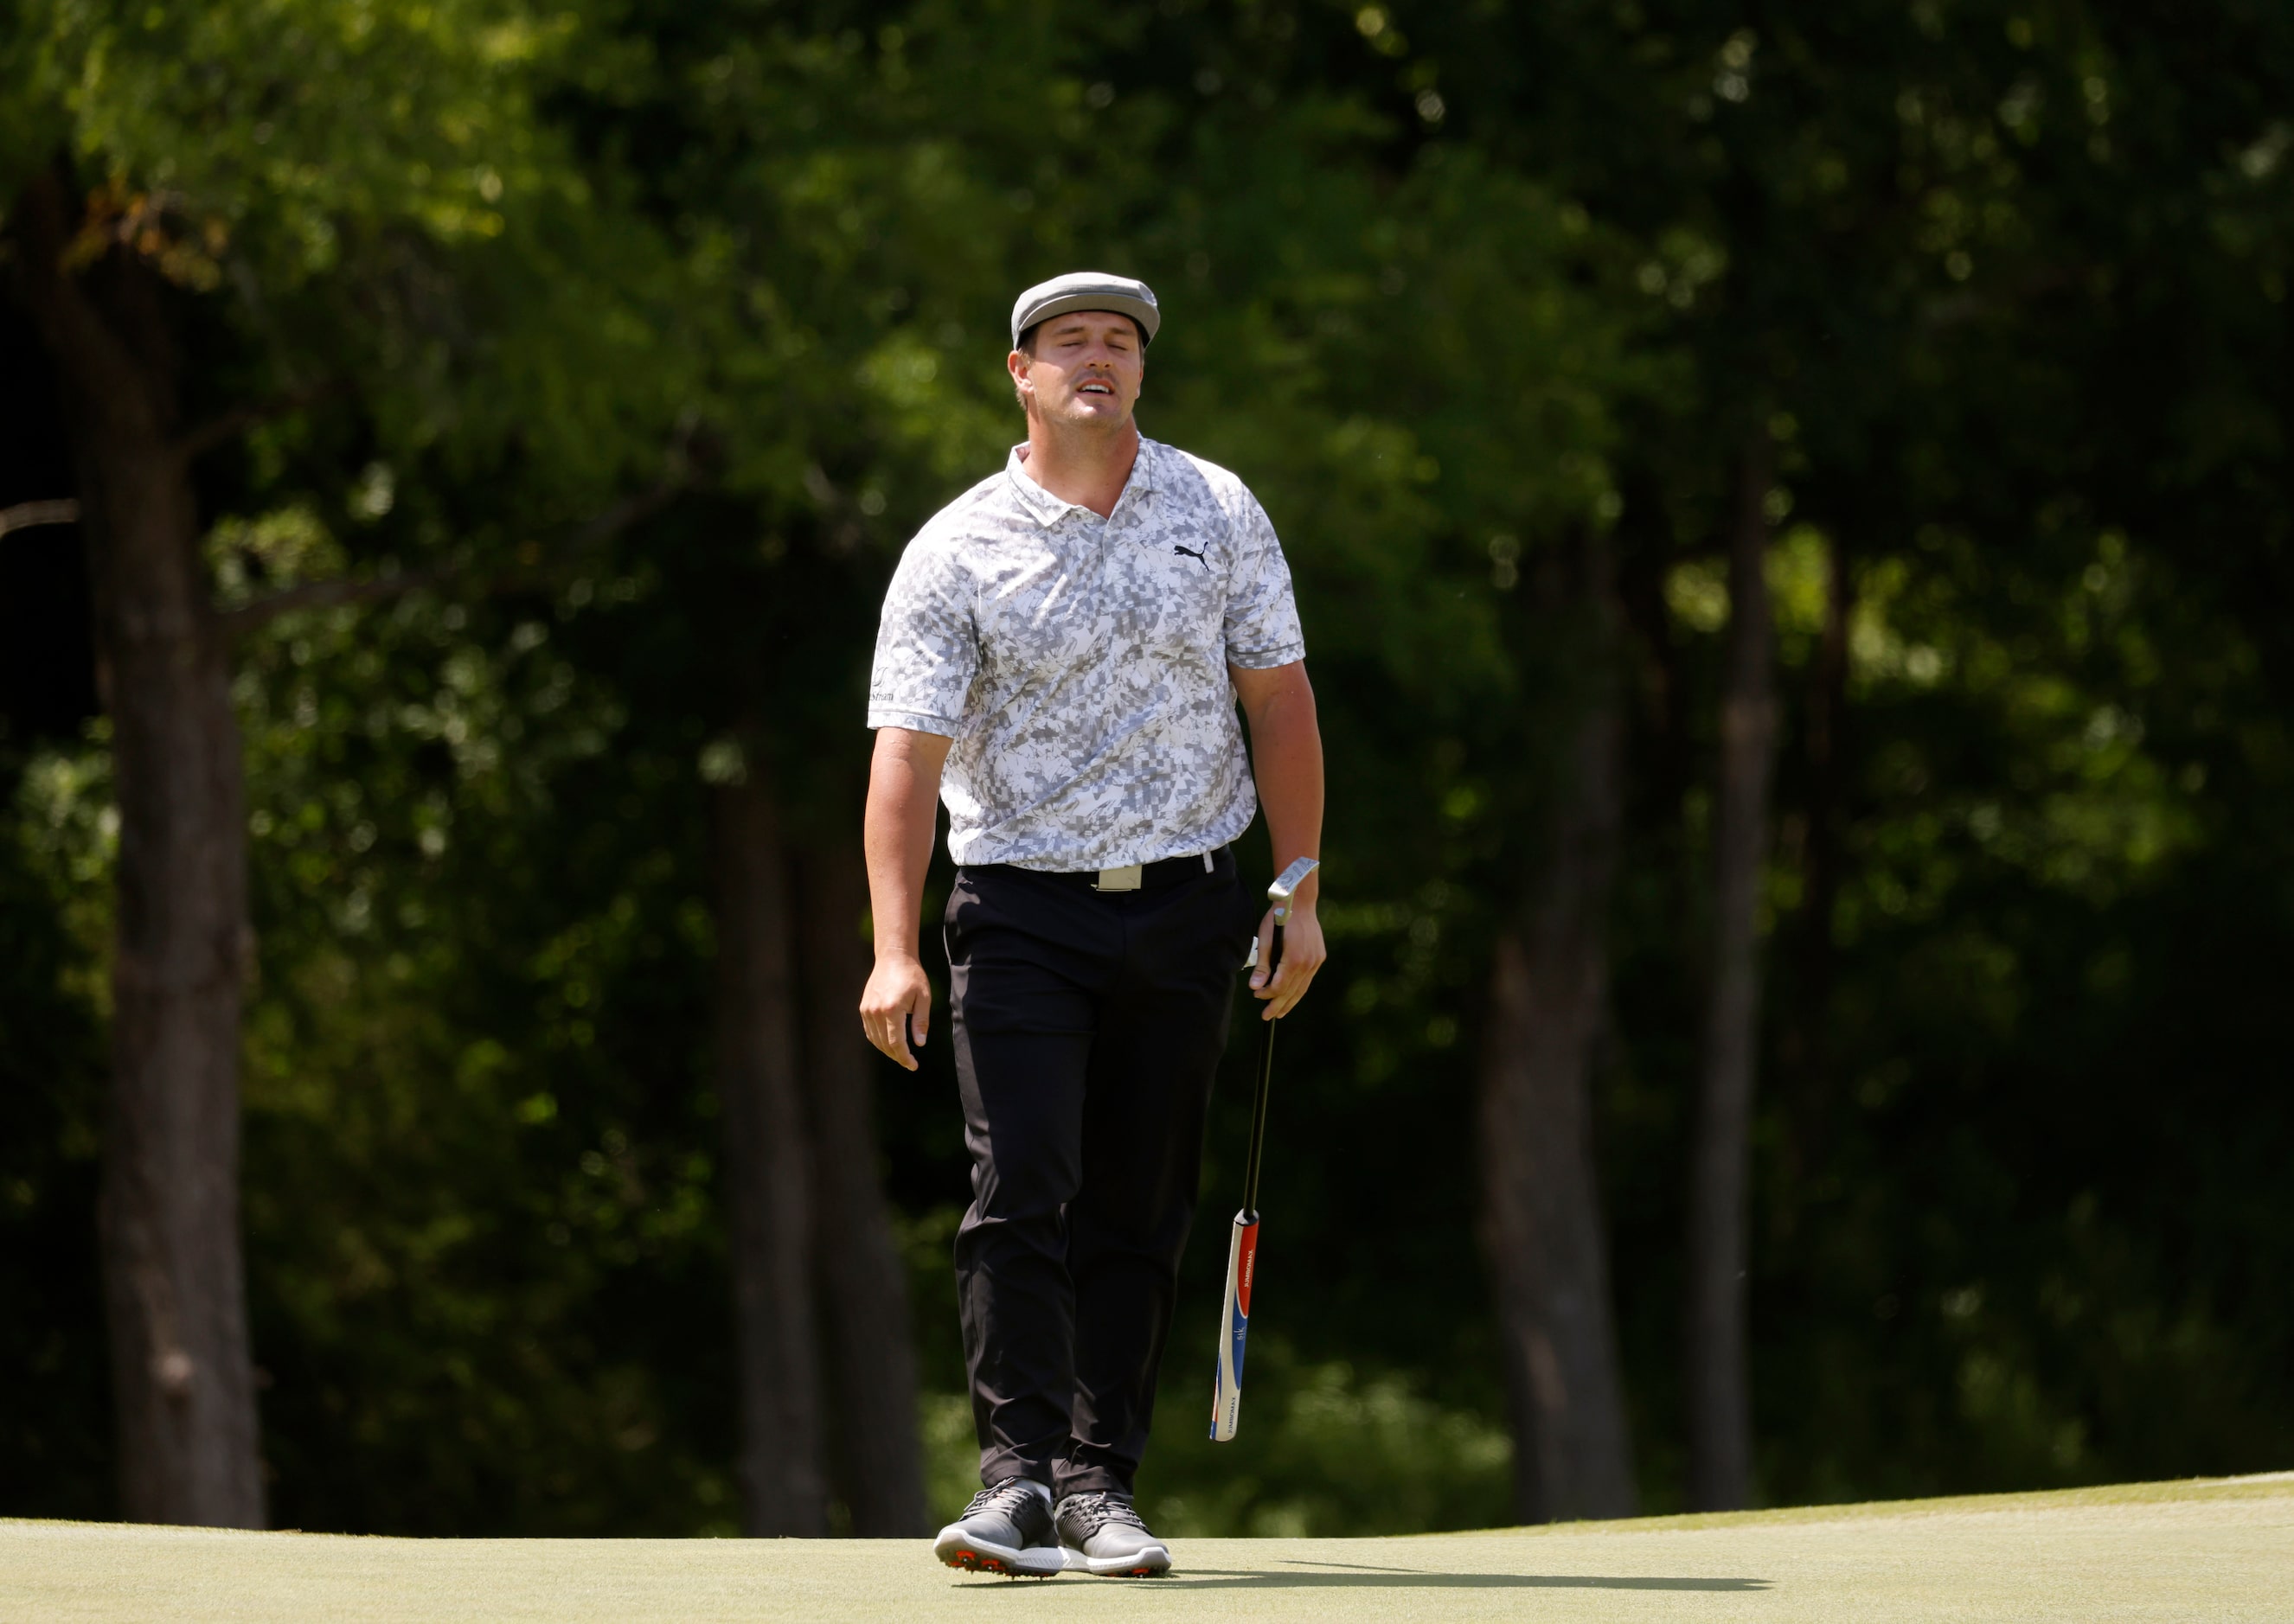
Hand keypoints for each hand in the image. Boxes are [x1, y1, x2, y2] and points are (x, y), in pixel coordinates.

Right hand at [860, 952, 933, 1069]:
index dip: (905, 1057)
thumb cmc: (913, 976)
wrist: (893, 957)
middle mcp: (876, 1011)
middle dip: (898, 1056)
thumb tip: (919, 1044)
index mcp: (892, 1009)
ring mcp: (867, 1010)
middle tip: (909, 1062)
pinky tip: (889, 1042)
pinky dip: (878, 1040)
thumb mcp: (924, 997)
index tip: (913, 1065)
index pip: (896, 1042)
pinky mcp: (864, 1008)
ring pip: (875, 1040)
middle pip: (885, 1044)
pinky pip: (870, 1031)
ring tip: (901, 1054)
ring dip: (888, 1050)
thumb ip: (921, 1021)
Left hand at [1249, 904, 1325, 1019]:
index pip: (1279, 986)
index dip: (1267, 994)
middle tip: (1266, 1016)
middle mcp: (1308, 962)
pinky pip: (1307, 980)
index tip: (1256, 995)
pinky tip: (1291, 996)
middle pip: (1291, 991)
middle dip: (1278, 1005)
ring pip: (1302, 988)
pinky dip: (1298, 990)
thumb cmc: (1279, 917)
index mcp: (1294, 958)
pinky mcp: (1319, 957)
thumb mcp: (1266, 938)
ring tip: (1279, 1013)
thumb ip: (1262, 964)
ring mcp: (1316, 960)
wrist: (1300, 901)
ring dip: (1290, 1002)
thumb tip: (1255, 986)